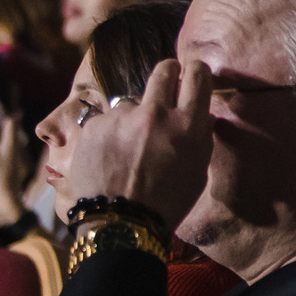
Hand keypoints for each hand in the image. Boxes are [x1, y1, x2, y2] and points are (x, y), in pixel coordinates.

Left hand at [66, 60, 213, 226]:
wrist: (119, 224)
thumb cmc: (166, 203)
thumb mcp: (198, 171)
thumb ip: (200, 136)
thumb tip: (199, 113)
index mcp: (187, 125)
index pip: (196, 75)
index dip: (195, 71)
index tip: (191, 75)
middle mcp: (156, 113)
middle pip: (164, 70)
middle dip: (167, 74)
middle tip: (165, 88)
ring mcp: (122, 118)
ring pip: (131, 101)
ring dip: (133, 116)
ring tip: (128, 146)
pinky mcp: (95, 125)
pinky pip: (107, 120)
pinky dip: (110, 133)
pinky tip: (110, 155)